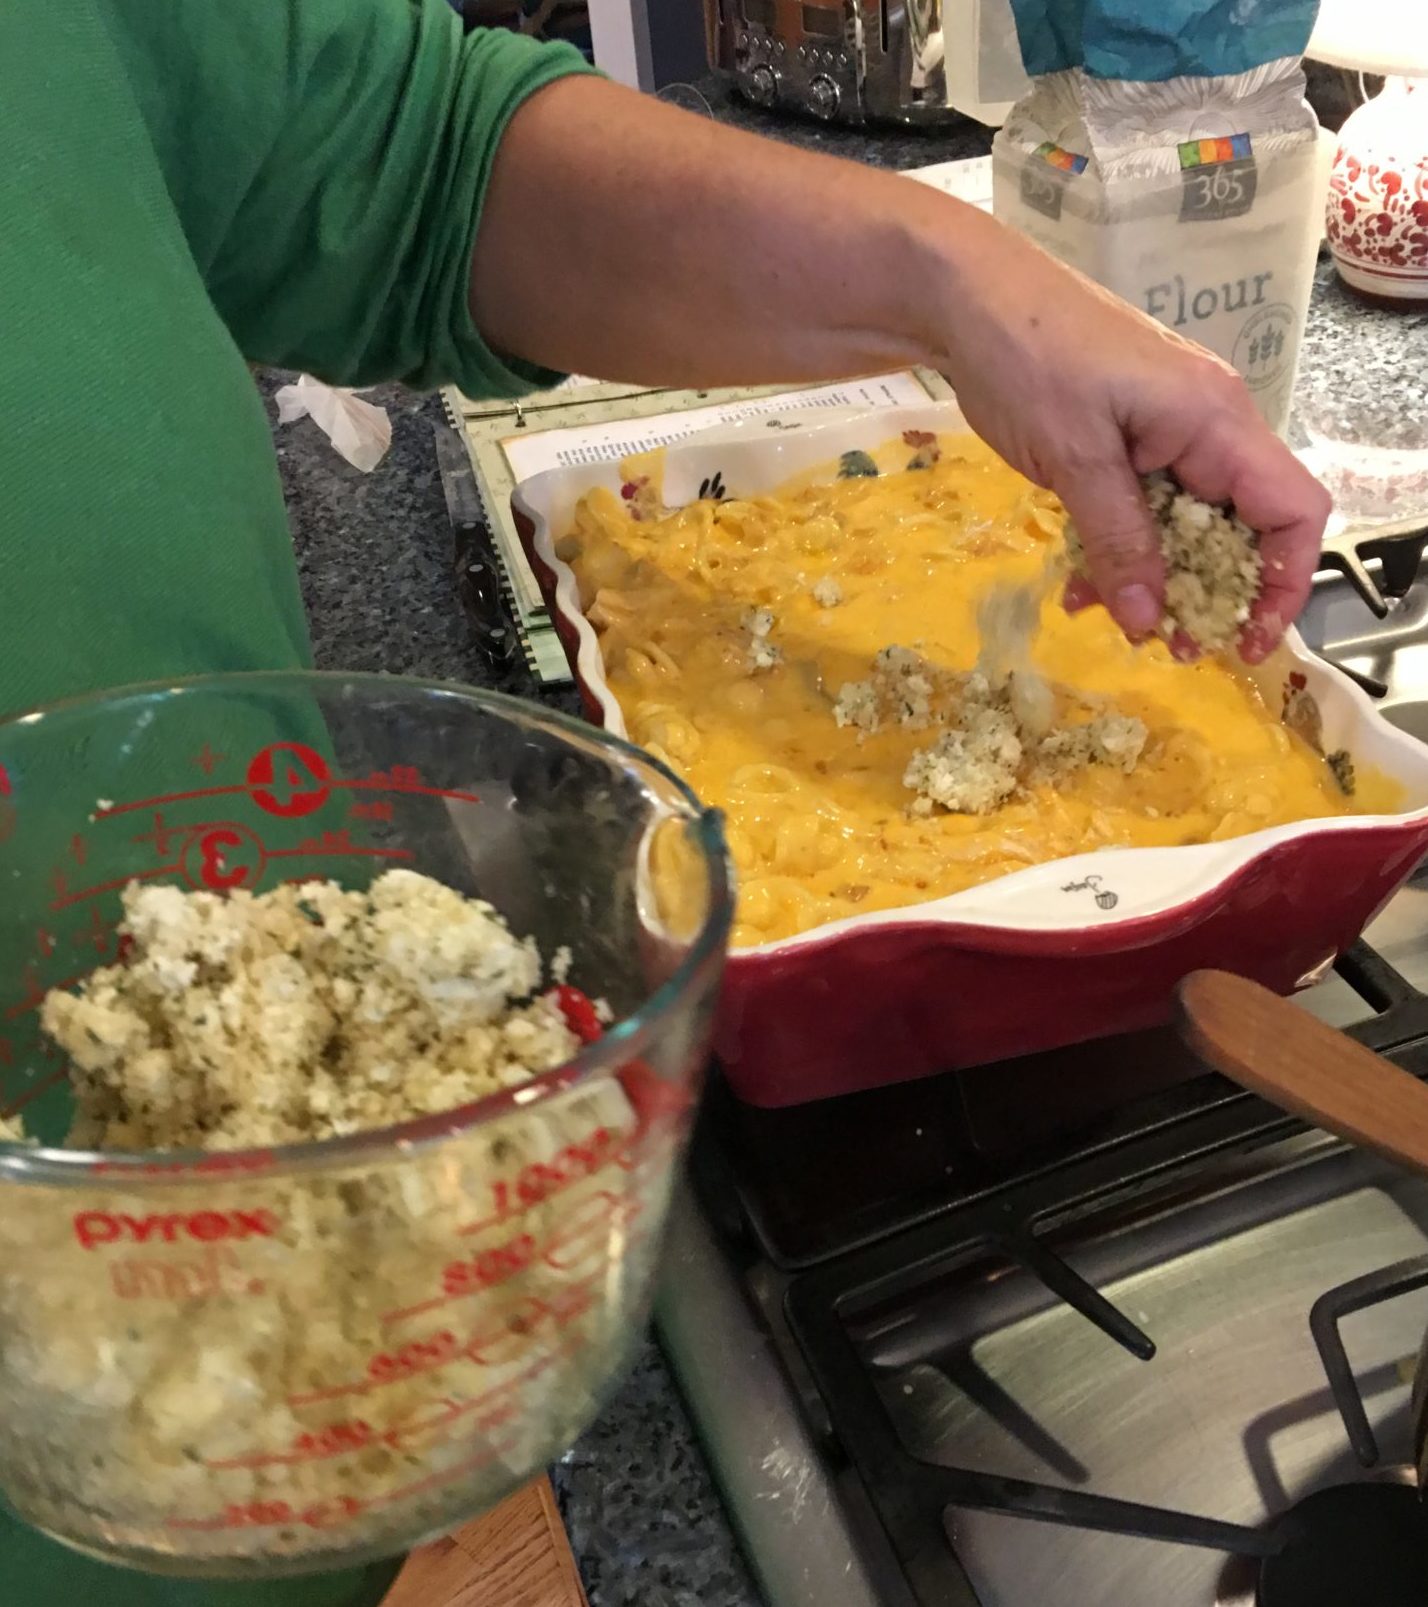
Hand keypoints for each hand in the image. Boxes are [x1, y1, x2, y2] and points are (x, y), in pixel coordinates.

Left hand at [932, 214, 1329, 660]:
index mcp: (1216, 421)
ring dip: (1152, 577)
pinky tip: (1076, 584)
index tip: (1243, 639)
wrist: (962, 298)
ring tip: (1110, 620)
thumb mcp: (1075, 461)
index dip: (1283, 582)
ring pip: (1183, 526)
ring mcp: (1163, 432)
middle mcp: (1205, 427)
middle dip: (1209, 592)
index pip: (1293, 510)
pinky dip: (1115, 549)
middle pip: (1242, 526)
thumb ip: (1119, 541)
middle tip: (1169, 648)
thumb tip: (1150, 620)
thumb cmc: (1028, 359)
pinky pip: (1140, 509)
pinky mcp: (1121, 441)